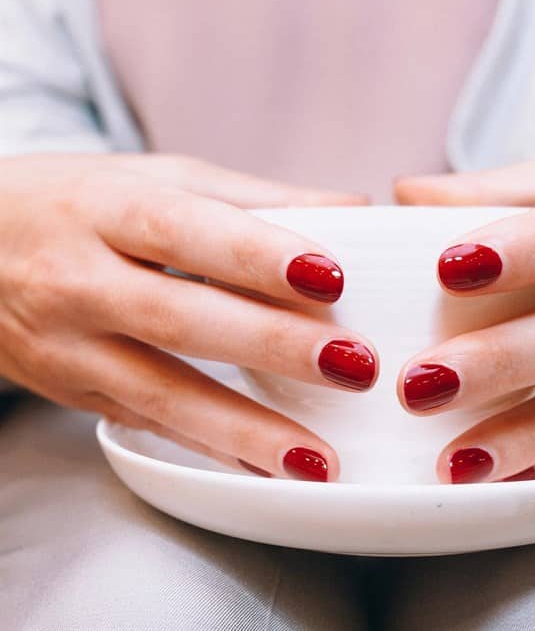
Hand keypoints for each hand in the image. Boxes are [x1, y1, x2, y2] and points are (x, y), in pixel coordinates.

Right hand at [0, 153, 376, 481]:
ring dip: (244, 430)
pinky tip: (263, 469)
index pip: (185, 230)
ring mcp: (68, 346)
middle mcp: (78, 279)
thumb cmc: (74, 202)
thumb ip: (250, 196)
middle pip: (179, 318)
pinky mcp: (72, 391)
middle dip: (269, 346)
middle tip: (352, 365)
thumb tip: (348, 204)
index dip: (256, 255)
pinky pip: (145, 424)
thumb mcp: (153, 178)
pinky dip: (209, 448)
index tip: (330, 278)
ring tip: (318, 457)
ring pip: (160, 393)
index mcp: (104, 210)